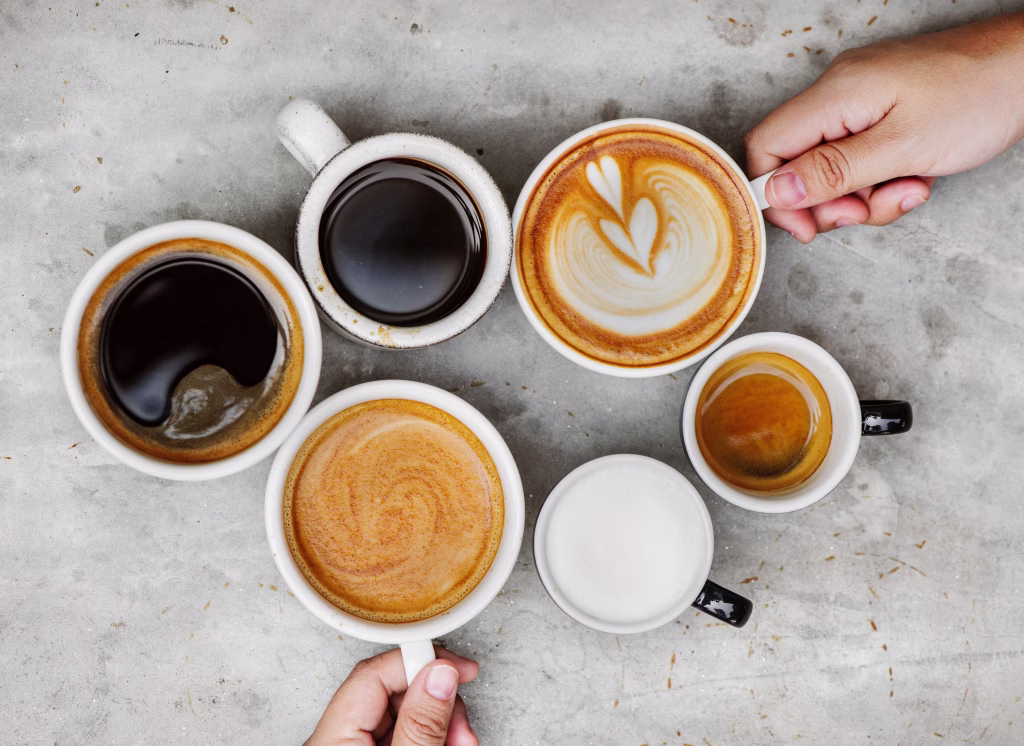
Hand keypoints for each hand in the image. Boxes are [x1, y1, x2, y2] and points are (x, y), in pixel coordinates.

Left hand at [305, 647, 479, 745]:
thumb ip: (420, 724)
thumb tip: (440, 675)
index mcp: (333, 739)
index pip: (375, 673)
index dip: (421, 661)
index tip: (458, 668)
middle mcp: (338, 741)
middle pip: (393, 693)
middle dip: (438, 701)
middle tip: (463, 725)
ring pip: (404, 714)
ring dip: (441, 722)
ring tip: (461, 743)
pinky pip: (402, 735)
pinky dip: (430, 737)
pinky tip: (449, 744)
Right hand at [745, 12, 1023, 242]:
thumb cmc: (980, 96)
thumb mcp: (902, 148)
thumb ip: (833, 172)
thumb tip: (777, 191)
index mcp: (836, 94)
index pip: (767, 146)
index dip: (776, 194)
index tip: (808, 226)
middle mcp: (840, 93)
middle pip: (799, 163)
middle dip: (831, 201)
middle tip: (865, 212)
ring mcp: (862, 101)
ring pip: (833, 169)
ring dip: (864, 196)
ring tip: (907, 189)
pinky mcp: (883, 111)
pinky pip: (862, 158)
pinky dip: (883, 180)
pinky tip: (915, 176)